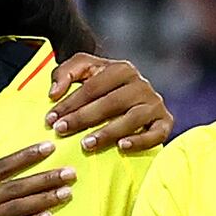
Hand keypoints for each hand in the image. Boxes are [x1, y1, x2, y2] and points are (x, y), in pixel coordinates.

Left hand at [44, 51, 178, 154]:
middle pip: (111, 102)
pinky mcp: (165, 121)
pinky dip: (140, 141)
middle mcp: (141, 84)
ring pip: (133, 118)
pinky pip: (157, 133)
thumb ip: (64, 73)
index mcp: (122, 69)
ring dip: (108, 132)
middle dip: (84, 118)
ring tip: (86, 144)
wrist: (130, 94)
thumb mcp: (83, 70)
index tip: (50, 119)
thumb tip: (54, 93)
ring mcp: (154, 103)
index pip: (93, 86)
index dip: (70, 103)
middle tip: (62, 131)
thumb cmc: (102, 84)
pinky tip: (122, 147)